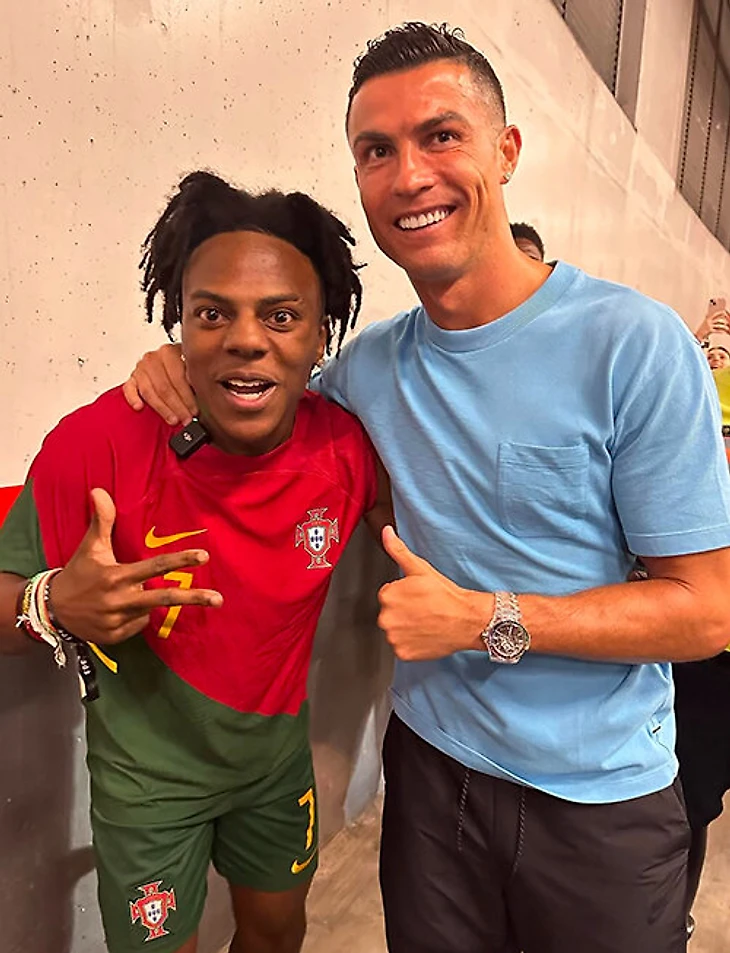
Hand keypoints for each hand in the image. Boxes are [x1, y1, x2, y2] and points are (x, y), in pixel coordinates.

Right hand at [49, 488, 221, 644]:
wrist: (52, 610)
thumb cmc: (77, 574)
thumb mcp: (90, 547)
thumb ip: (102, 520)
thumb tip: (100, 490)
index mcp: (117, 576)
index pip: (156, 566)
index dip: (181, 560)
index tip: (204, 557)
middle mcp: (120, 600)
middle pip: (164, 599)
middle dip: (194, 599)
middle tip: (218, 599)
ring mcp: (119, 621)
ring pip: (150, 611)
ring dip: (148, 602)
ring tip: (129, 595)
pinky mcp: (116, 637)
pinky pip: (139, 624)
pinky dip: (136, 616)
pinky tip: (119, 609)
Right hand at [121, 343, 197, 425]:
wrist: (169, 362)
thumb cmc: (182, 368)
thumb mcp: (190, 370)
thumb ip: (193, 379)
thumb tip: (202, 394)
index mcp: (169, 352)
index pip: (178, 378)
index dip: (187, 397)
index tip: (194, 411)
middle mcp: (153, 358)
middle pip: (164, 386)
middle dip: (177, 406)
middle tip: (185, 419)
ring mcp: (141, 368)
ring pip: (149, 391)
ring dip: (162, 408)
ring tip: (172, 419)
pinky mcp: (131, 378)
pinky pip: (129, 389)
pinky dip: (133, 398)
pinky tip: (139, 407)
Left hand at [378, 526, 487, 659]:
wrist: (468, 620)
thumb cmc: (446, 595)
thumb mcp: (420, 568)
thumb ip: (398, 550)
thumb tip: (386, 532)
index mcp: (387, 596)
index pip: (388, 595)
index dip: (405, 595)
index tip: (419, 597)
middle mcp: (386, 618)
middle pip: (390, 614)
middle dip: (403, 611)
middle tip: (424, 609)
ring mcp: (394, 638)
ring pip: (395, 631)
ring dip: (407, 628)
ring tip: (426, 621)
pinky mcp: (403, 653)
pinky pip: (402, 647)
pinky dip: (411, 643)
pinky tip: (425, 635)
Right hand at [695, 307, 729, 340]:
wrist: (698, 335)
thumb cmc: (703, 329)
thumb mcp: (706, 322)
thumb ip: (711, 319)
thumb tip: (717, 317)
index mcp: (708, 319)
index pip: (715, 314)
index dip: (720, 313)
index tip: (724, 312)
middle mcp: (708, 321)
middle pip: (718, 319)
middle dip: (724, 320)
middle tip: (727, 321)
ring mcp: (709, 326)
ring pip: (719, 325)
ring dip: (724, 327)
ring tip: (726, 327)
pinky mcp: (709, 330)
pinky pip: (717, 330)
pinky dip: (721, 331)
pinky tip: (723, 332)